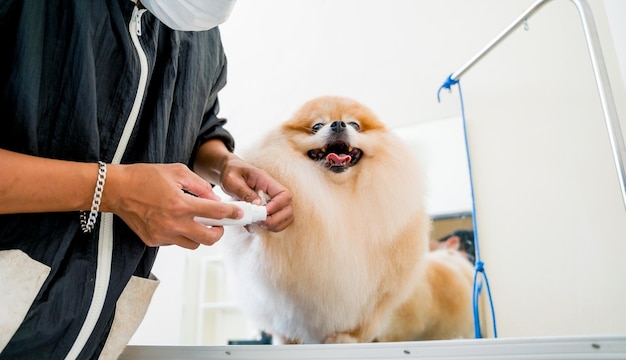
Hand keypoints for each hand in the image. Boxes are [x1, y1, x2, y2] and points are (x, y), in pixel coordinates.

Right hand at [104, 163, 243, 248]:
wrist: (116, 189)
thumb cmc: (146, 177)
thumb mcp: (177, 172)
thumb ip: (200, 186)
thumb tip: (214, 199)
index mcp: (181, 204)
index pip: (216, 213)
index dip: (232, 213)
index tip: (239, 213)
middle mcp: (173, 224)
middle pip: (209, 239)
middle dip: (219, 231)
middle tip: (218, 223)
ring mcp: (162, 235)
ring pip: (194, 244)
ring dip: (200, 234)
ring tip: (197, 221)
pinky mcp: (153, 241)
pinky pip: (176, 242)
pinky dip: (182, 234)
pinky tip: (176, 222)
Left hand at [218, 156, 293, 231]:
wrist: (228, 171)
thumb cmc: (231, 173)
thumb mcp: (232, 180)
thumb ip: (244, 192)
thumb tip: (258, 205)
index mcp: (267, 181)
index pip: (284, 195)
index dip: (278, 206)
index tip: (264, 212)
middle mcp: (273, 192)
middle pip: (288, 208)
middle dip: (276, 220)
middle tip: (260, 222)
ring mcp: (272, 200)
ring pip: (286, 216)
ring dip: (275, 225)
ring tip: (259, 224)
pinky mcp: (268, 208)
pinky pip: (276, 221)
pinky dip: (269, 227)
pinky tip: (255, 225)